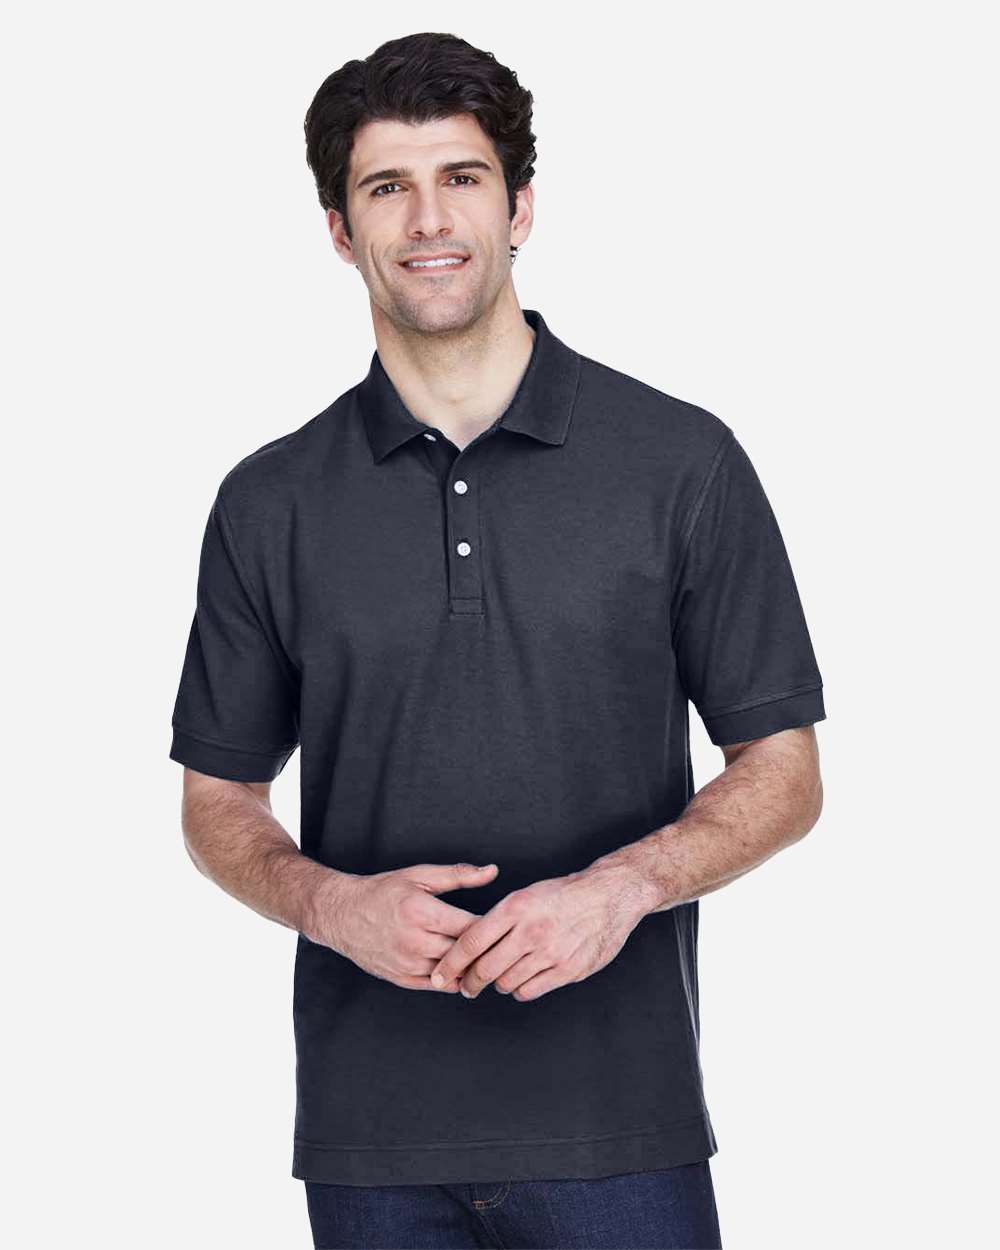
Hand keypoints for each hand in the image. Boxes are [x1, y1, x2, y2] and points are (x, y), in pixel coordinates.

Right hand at [308, 861, 498, 991]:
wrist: (342, 915)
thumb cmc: (383, 891)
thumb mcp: (420, 876)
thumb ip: (459, 875)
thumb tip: (492, 871)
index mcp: (421, 912)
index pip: (470, 927)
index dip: (492, 927)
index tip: (505, 923)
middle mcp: (414, 942)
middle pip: (464, 953)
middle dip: (485, 949)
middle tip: (503, 943)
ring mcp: (406, 964)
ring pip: (453, 973)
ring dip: (470, 967)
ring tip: (486, 956)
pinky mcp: (400, 978)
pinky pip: (437, 986)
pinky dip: (453, 978)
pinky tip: (462, 967)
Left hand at [428, 862, 647, 1001]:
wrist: (609, 896)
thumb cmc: (563, 894)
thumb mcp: (526, 895)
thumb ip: (499, 920)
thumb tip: (469, 946)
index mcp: (516, 907)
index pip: (471, 942)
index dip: (451, 963)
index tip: (440, 975)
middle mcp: (530, 931)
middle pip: (485, 968)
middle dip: (469, 982)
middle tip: (465, 986)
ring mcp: (550, 952)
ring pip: (506, 983)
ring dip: (497, 984)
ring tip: (499, 977)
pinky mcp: (568, 970)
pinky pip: (529, 990)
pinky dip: (519, 989)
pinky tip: (521, 980)